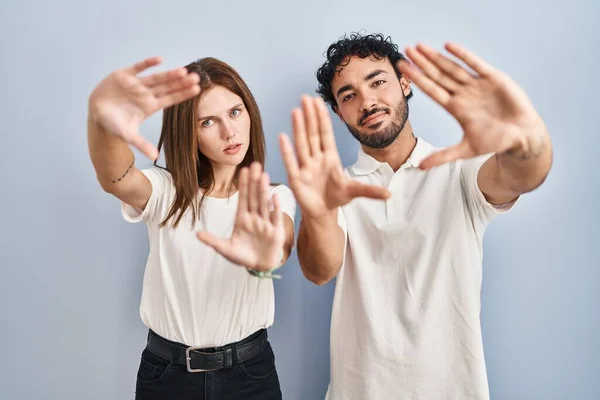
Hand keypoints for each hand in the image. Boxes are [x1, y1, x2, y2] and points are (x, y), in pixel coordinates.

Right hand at [88, 57, 199, 160]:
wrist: (96, 114)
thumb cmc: (114, 125)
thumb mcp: (128, 135)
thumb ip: (141, 144)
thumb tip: (154, 157)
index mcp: (149, 106)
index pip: (170, 99)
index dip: (182, 94)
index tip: (196, 90)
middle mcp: (146, 94)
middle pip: (167, 87)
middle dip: (181, 83)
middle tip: (196, 78)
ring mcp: (136, 84)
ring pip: (156, 77)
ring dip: (169, 74)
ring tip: (183, 71)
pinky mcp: (124, 75)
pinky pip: (137, 68)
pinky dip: (147, 63)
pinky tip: (159, 60)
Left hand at [196, 162, 285, 271]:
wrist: (260, 266)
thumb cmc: (242, 256)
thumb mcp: (225, 249)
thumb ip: (212, 241)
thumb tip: (197, 234)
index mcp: (242, 219)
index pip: (243, 198)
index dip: (243, 185)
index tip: (243, 170)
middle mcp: (255, 218)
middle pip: (254, 196)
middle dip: (254, 181)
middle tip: (255, 164)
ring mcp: (265, 223)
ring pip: (263, 203)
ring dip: (263, 190)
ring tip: (264, 175)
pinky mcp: (275, 231)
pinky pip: (275, 217)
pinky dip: (275, 207)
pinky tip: (275, 196)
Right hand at [279, 96, 389, 218]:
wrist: (322, 212)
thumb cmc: (336, 197)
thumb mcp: (354, 191)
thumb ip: (370, 191)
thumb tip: (390, 195)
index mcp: (330, 158)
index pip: (326, 134)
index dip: (322, 118)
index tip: (318, 101)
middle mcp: (316, 159)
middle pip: (313, 134)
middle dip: (310, 116)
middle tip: (305, 97)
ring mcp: (306, 167)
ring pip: (302, 144)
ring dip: (298, 128)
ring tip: (295, 111)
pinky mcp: (297, 179)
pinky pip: (291, 162)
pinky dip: (287, 151)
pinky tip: (282, 137)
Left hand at [399, 42, 544, 168]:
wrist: (521, 136)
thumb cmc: (495, 142)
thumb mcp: (465, 151)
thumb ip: (442, 156)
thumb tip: (419, 167)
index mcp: (455, 107)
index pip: (431, 90)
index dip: (417, 79)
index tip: (403, 69)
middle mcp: (463, 93)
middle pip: (437, 75)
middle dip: (422, 63)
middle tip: (406, 50)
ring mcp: (477, 85)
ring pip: (452, 68)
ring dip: (436, 57)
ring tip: (420, 47)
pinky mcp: (493, 78)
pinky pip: (475, 64)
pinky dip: (463, 55)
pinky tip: (448, 46)